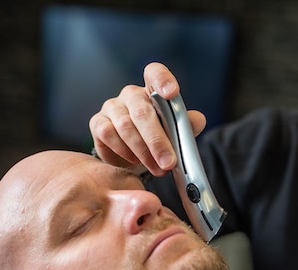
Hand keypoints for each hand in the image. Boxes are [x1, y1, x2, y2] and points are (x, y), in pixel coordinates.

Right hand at [89, 62, 206, 175]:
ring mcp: (112, 107)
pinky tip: (135, 161)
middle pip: (142, 110)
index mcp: (153, 91)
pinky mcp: (98, 123)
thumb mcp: (176, 133)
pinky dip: (124, 151)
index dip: (162, 80)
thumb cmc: (158, 138)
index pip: (155, 74)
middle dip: (157, 140)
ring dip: (144, 151)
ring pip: (126, 126)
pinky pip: (108, 134)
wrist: (132, 157)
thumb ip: (187, 125)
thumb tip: (198, 119)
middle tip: (169, 162)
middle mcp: (131, 95)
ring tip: (158, 168)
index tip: (172, 93)